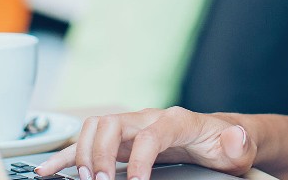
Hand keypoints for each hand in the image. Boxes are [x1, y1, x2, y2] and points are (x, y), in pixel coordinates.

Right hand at [32, 106, 254, 179]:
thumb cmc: (225, 144)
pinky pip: (88, 142)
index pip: (150, 133)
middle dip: (100, 154)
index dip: (139, 159)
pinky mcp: (122, 141)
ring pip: (94, 128)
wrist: (219, 136)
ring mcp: (133, 128)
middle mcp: (149, 118)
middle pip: (112, 123)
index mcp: (177, 121)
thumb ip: (236, 142)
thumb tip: (234, 136)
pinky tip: (49, 169)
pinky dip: (66, 155)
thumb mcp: (238, 147)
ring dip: (82, 153)